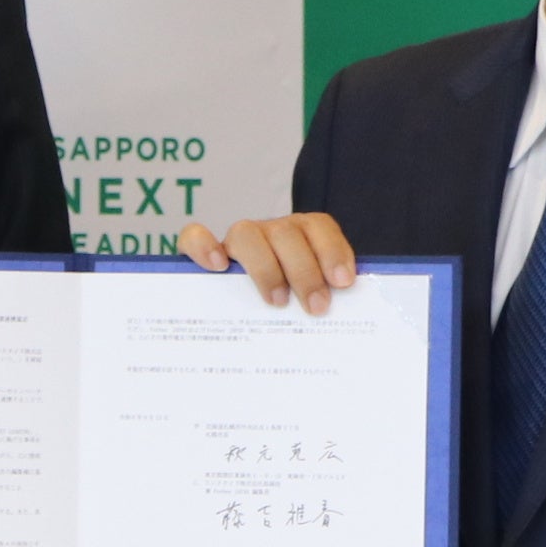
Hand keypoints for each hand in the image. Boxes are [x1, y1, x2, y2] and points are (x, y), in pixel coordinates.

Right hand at [180, 211, 360, 314]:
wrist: (239, 319)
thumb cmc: (287, 308)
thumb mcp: (309, 302)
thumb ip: (325, 300)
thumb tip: (351, 319)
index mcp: (301, 236)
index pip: (319, 226)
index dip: (332, 250)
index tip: (343, 281)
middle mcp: (270, 233)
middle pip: (286, 233)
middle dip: (305, 271)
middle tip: (316, 307)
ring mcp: (236, 241)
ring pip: (247, 233)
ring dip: (265, 267)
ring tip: (277, 301)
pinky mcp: (200, 251)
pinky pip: (194, 236)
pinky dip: (204, 246)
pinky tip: (218, 266)